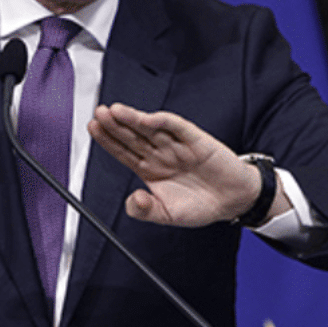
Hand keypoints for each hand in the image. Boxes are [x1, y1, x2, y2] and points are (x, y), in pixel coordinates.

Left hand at [87, 103, 265, 226]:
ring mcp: (176, 144)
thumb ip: (147, 211)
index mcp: (150, 169)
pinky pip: (177, 127)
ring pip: (150, 128)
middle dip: (115, 125)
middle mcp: (160, 153)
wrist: (234, 201)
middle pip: (133, 136)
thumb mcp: (168, 215)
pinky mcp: (195, 140)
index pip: (123, 151)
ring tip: (115, 111)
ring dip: (133, 119)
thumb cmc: (201, 204)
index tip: (93, 129)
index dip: (108, 140)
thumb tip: (132, 201)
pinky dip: (164, 121)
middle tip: (99, 114)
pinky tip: (149, 118)